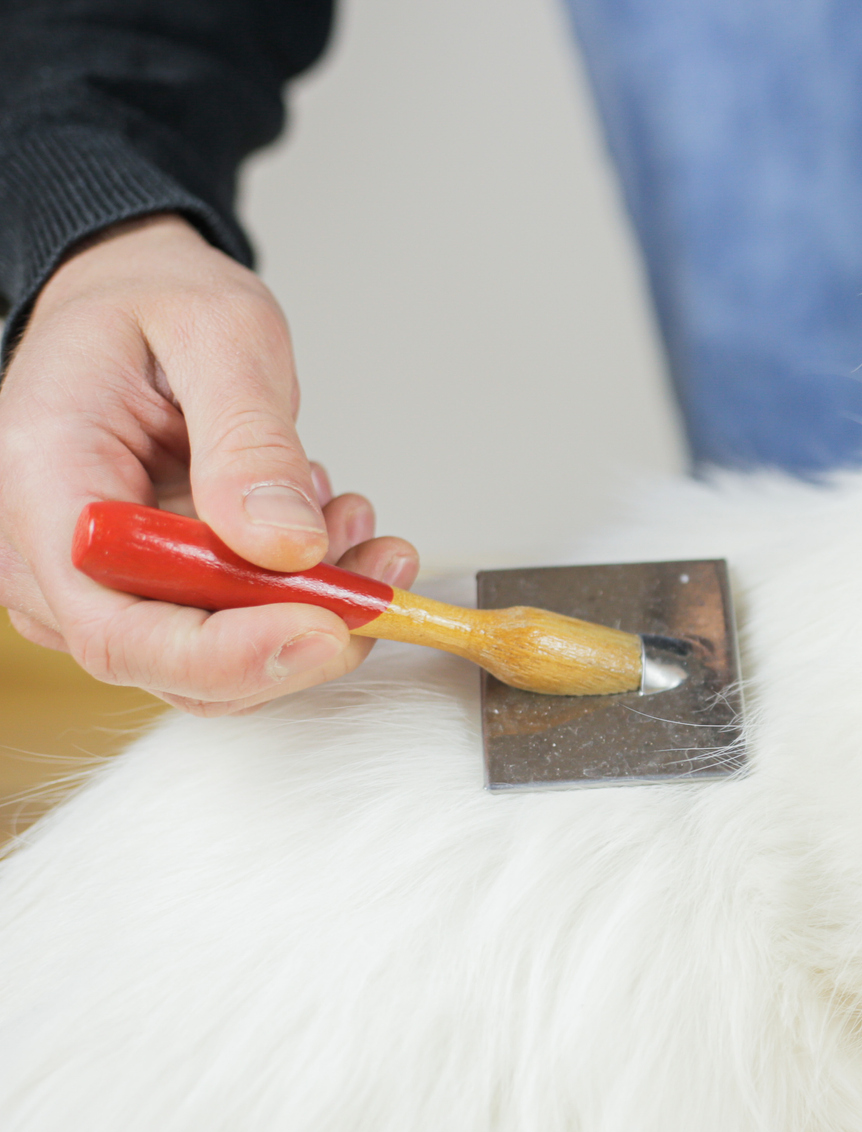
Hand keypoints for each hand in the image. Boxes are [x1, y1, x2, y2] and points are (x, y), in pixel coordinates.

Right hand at [0, 214, 416, 714]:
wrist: (135, 300)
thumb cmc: (154, 305)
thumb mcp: (219, 335)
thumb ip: (250, 442)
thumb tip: (284, 544)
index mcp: (44, 483)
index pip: (117, 627)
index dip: (227, 654)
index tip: (326, 628)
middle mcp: (55, 553)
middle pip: (174, 662)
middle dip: (297, 629)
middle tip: (377, 570)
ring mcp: (101, 581)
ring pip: (220, 658)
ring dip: (312, 608)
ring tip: (353, 522)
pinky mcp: (152, 589)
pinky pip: (236, 626)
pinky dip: (304, 594)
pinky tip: (331, 531)